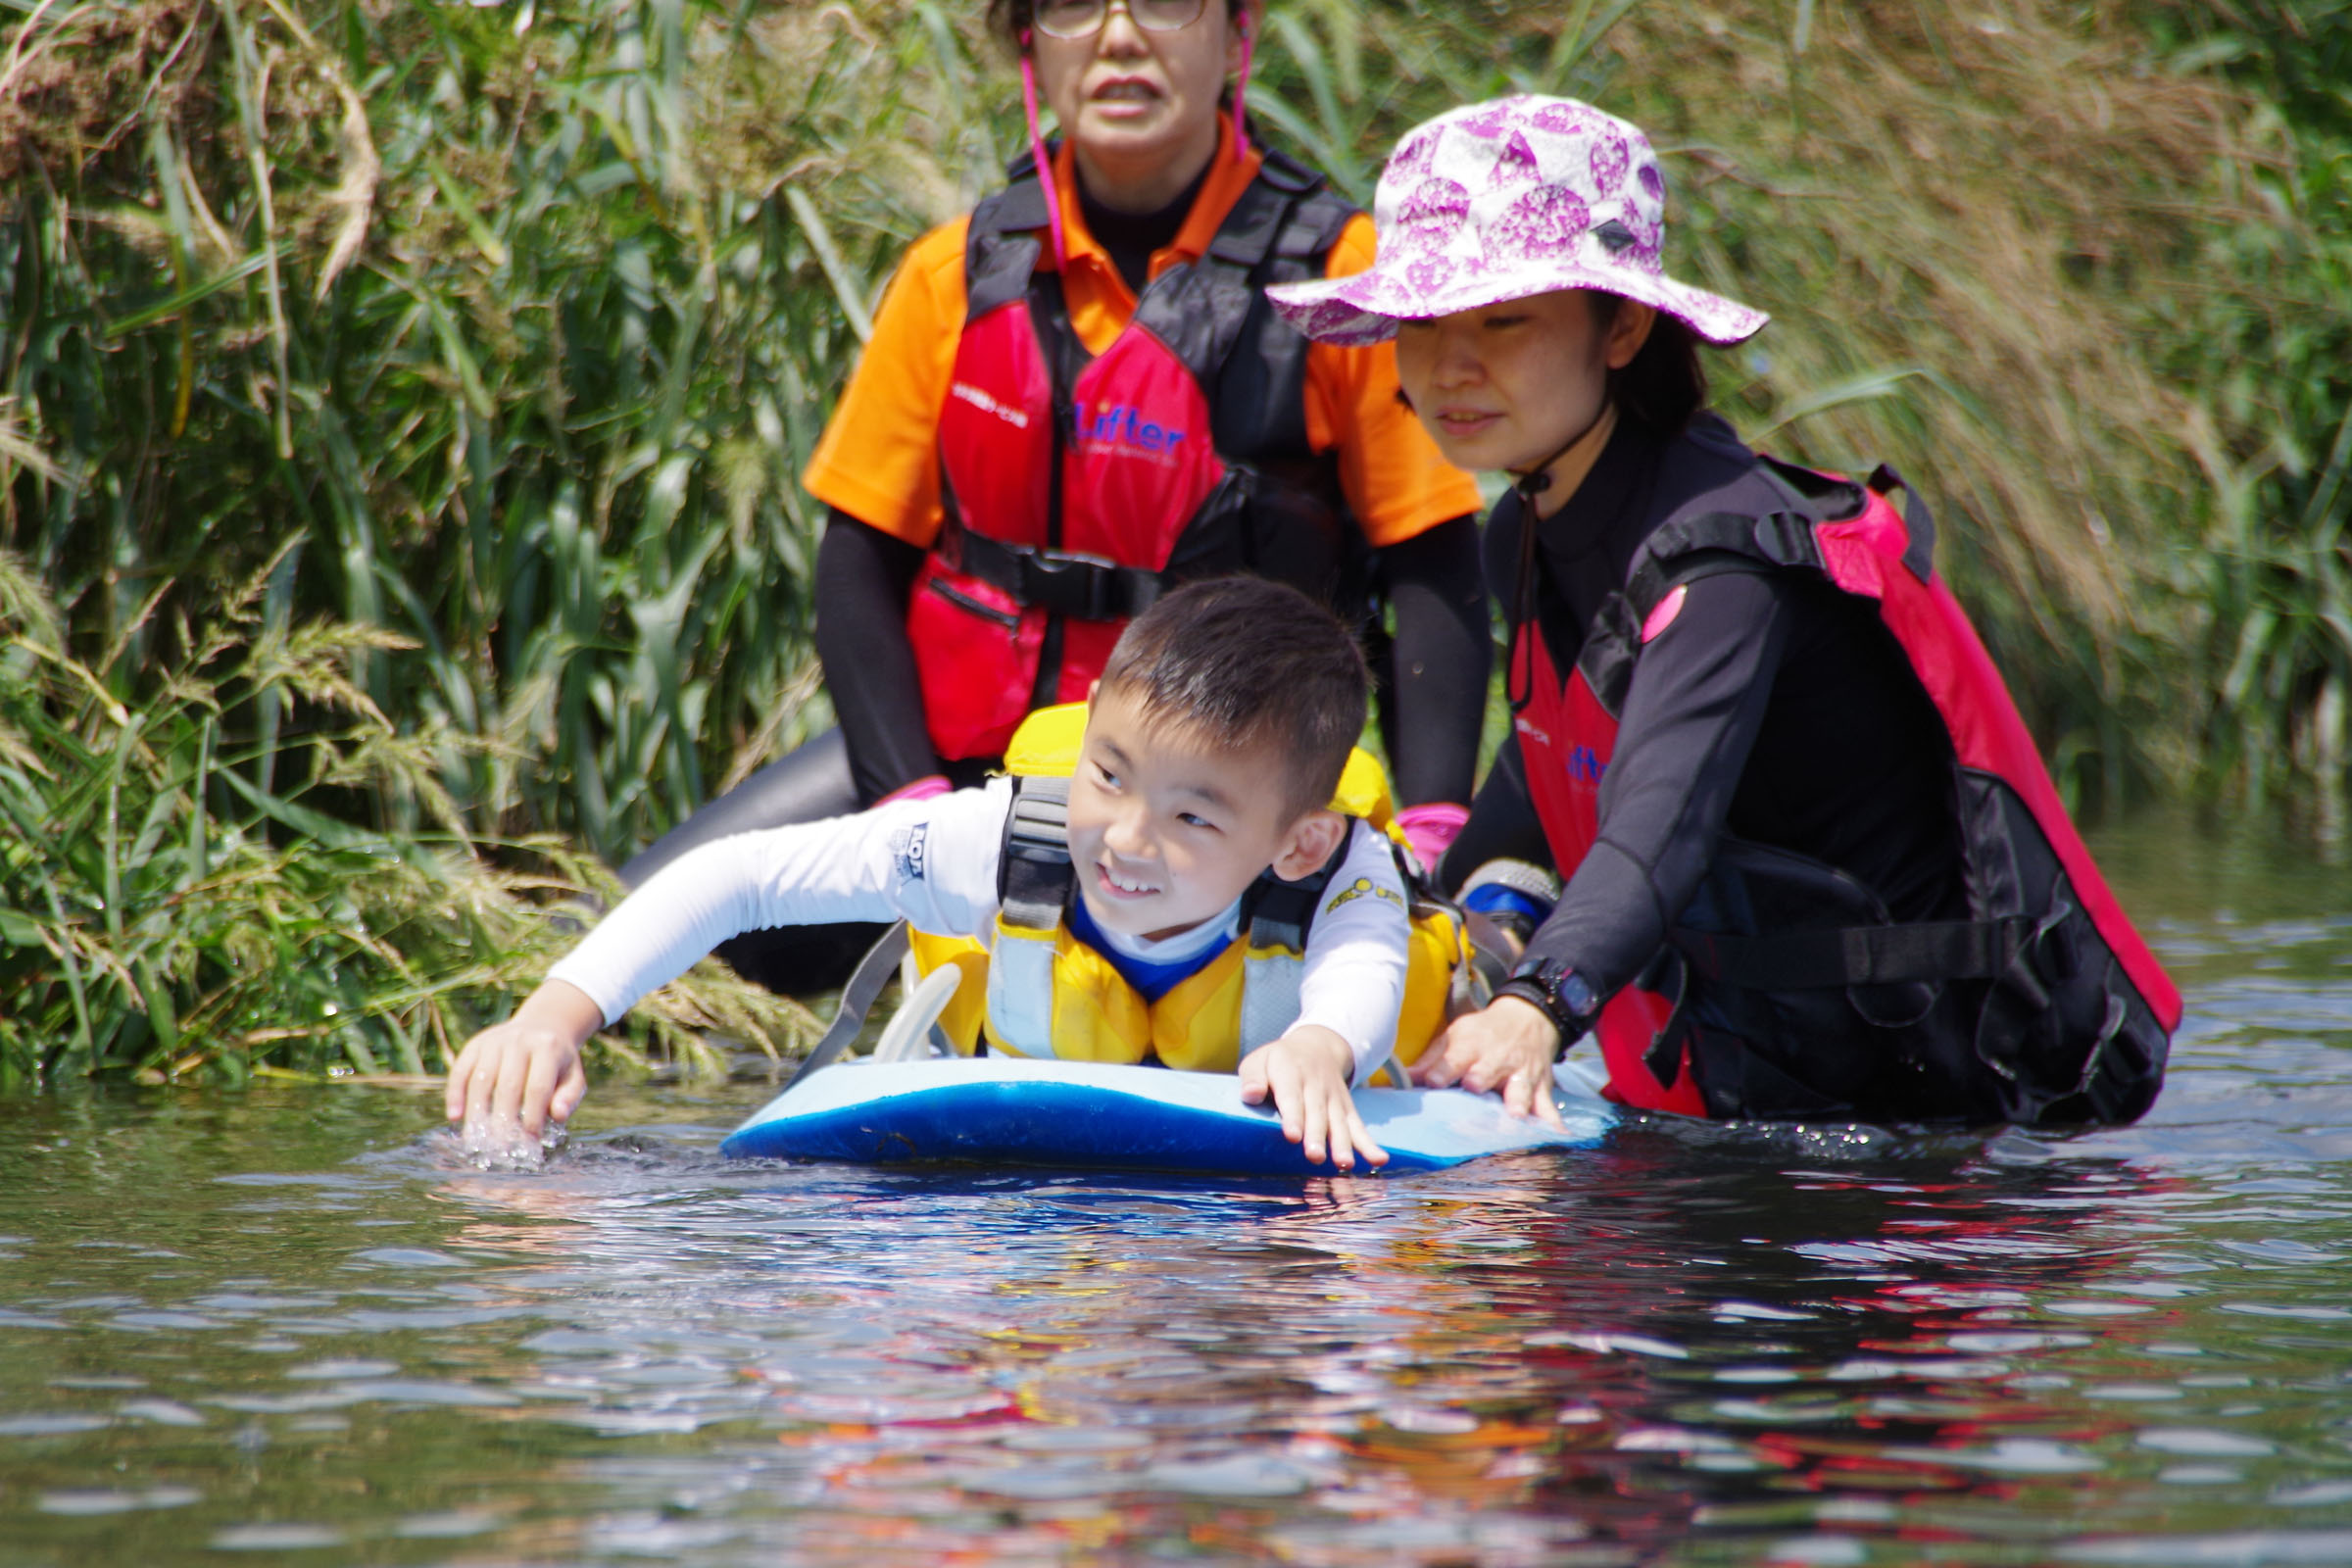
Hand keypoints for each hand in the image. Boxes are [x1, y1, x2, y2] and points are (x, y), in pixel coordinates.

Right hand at [444, 979, 603, 1147]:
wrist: (541, 1026)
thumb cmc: (557, 1062)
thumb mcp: (573, 1076)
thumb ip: (569, 1097)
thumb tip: (558, 1116)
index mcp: (547, 1047)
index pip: (538, 1087)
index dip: (533, 1115)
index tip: (530, 1140)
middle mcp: (519, 1040)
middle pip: (508, 1085)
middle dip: (504, 1119)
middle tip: (501, 1146)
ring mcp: (494, 1040)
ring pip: (481, 1079)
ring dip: (477, 1111)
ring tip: (477, 1138)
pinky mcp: (475, 1044)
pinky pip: (460, 1070)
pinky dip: (455, 1094)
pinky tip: (455, 1117)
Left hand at [1239, 1026, 1388, 1170]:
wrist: (1318, 1045)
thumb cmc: (1279, 1061)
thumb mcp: (1260, 1060)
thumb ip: (1253, 1077)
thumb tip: (1250, 1095)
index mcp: (1290, 1073)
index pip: (1292, 1096)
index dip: (1294, 1116)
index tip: (1293, 1136)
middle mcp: (1316, 1086)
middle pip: (1317, 1113)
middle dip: (1317, 1136)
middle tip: (1315, 1157)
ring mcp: (1334, 1099)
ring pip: (1339, 1122)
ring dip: (1343, 1144)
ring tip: (1344, 1164)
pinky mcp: (1347, 1109)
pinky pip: (1359, 1127)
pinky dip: (1369, 1144)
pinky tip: (1378, 1160)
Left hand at [1412, 994, 1565, 1128]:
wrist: (1528, 1018)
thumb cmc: (1483, 1033)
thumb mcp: (1455, 1035)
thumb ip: (1431, 1060)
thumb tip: (1404, 1079)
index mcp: (1471, 1047)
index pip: (1454, 1059)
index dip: (1442, 1070)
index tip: (1432, 1081)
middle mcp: (1496, 1061)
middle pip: (1487, 1072)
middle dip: (1480, 1080)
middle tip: (1474, 1088)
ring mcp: (1521, 1075)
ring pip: (1518, 1090)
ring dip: (1516, 1102)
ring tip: (1514, 1115)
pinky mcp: (1540, 1087)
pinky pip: (1547, 1106)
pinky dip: (1551, 1121)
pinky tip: (1557, 1135)